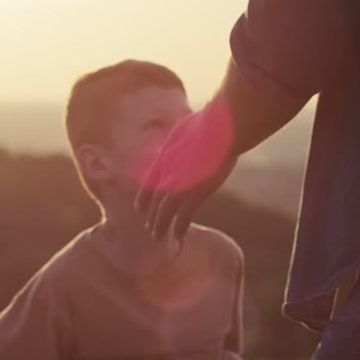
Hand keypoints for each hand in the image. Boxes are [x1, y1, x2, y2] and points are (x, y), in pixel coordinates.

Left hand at [135, 98, 237, 241]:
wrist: (219, 129)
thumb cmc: (211, 122)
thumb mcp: (188, 126)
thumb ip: (183, 136)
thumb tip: (187, 136)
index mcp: (165, 156)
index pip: (150, 181)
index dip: (145, 195)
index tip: (140, 206)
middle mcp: (166, 173)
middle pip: (154, 199)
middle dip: (150, 214)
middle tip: (148, 227)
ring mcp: (178, 185)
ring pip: (163, 212)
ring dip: (159, 226)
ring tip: (156, 237)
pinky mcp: (194, 195)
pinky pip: (183, 217)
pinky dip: (179, 228)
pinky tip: (177, 238)